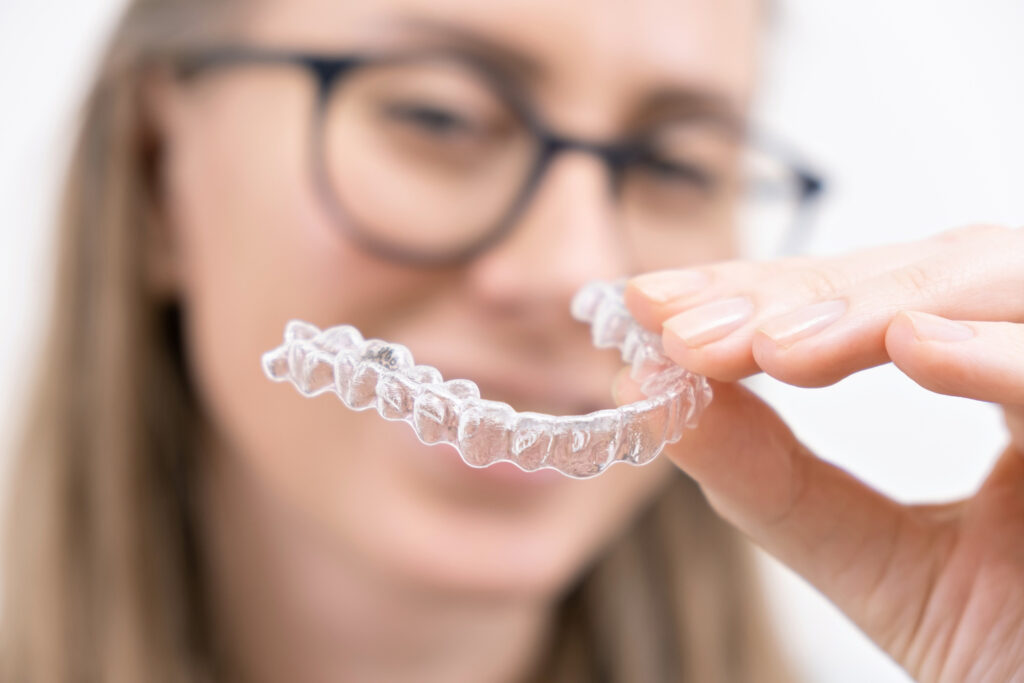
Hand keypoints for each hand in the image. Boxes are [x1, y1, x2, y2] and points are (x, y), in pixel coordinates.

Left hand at [621, 224, 1023, 681]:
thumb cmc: (1011, 652)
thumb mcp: (873, 562)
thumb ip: (769, 480)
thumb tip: (649, 396)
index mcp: (991, 376)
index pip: (862, 305)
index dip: (758, 294)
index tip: (651, 307)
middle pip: (921, 273)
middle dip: (794, 294)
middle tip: (681, 327)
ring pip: (997, 278)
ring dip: (871, 305)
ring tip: (768, 348)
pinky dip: (999, 352)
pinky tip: (910, 346)